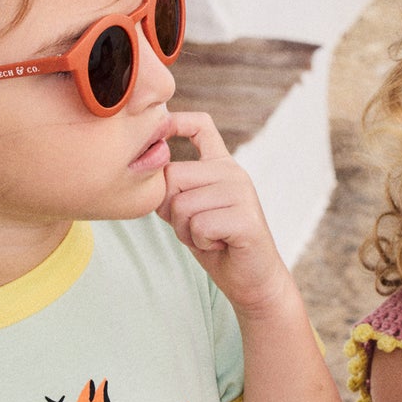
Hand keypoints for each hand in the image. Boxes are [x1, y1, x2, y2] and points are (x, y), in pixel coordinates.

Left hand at [157, 112, 290, 315]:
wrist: (252, 280)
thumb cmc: (217, 244)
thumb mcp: (190, 211)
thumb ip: (174, 191)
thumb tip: (149, 168)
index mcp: (221, 166)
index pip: (202, 126)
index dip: (177, 121)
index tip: (160, 124)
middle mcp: (233, 172)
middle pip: (173, 177)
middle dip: (171, 210)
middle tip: (196, 227)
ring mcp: (241, 192)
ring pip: (183, 204)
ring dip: (186, 230)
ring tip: (210, 237)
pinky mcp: (246, 217)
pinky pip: (199, 225)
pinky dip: (201, 242)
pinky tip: (220, 244)